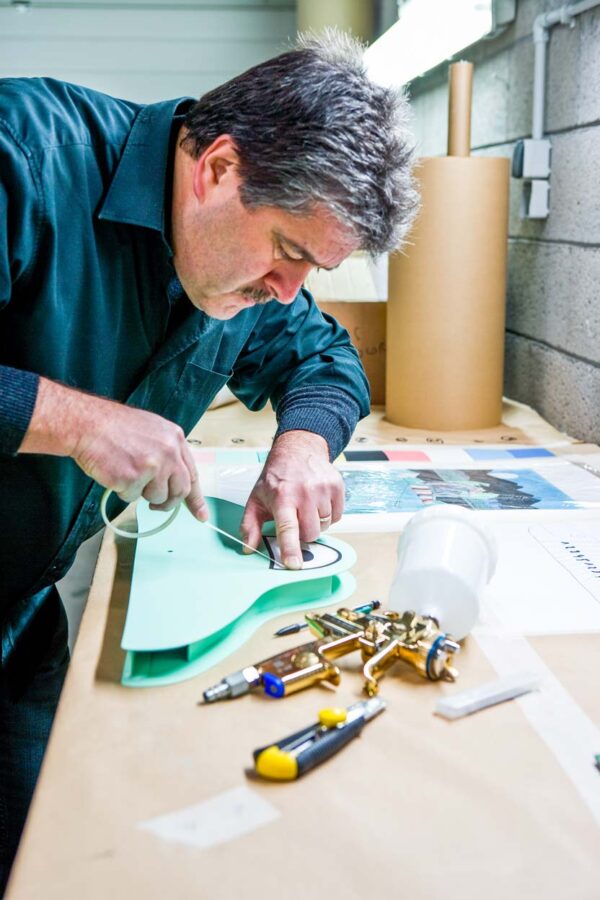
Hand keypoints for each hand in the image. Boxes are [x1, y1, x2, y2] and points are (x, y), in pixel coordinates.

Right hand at [20, 377, 207, 518]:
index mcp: (175, 438)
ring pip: (156, 497)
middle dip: (168, 503)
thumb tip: (172, 478)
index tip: (201, 515)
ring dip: (141, 493)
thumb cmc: (114, 427)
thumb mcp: (151, 430)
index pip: (192, 474)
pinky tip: (113, 473)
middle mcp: (169, 452)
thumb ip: (166, 452)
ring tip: (125, 473)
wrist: (87, 423)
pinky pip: (131, 498)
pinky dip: (121, 491)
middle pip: (180, 491)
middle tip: (156, 506)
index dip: (196, 498)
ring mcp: (152, 466)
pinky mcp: (133, 478)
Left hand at [240, 430, 343, 569]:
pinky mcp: (337, 487)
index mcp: (282, 497)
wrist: (298, 450)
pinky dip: (328, 515)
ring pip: (325, 525)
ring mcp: (323, 489)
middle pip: (310, 533)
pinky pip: (337, 516)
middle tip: (296, 519)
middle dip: (303, 533)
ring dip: (316, 523)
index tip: (294, 564)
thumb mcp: (256, 498)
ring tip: (306, 508)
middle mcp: (304, 492)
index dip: (290, 548)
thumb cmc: (276, 477)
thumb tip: (248, 547)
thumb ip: (249, 525)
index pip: (287, 528)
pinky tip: (318, 503)